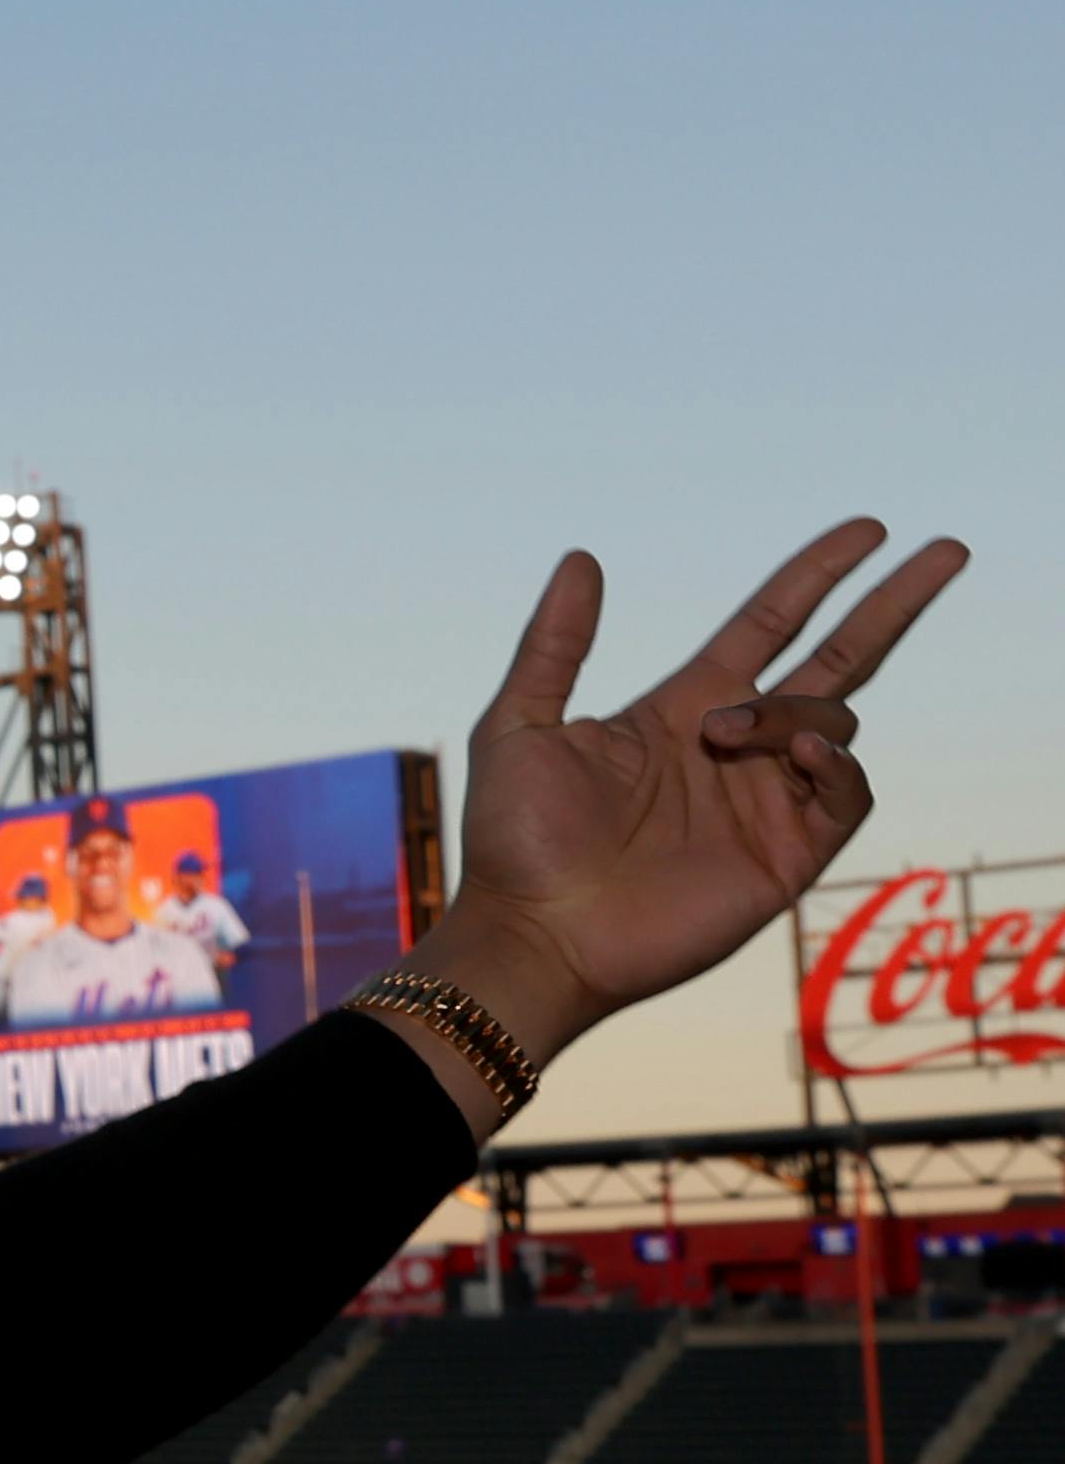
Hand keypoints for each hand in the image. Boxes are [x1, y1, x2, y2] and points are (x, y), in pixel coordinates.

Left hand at [402, 520, 967, 1120]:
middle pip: (840, 659)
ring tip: (727, 735)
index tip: (870, 529)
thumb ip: (555, 643)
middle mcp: (738, 746)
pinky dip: (838, 765)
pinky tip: (801, 756)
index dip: (819, 574)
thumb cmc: (514, 840)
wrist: (535, 935)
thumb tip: (581, 556)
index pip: (773, 621)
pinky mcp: (788, 854)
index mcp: (685, 706)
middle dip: (894, 603)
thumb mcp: (520, 724)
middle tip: (948, 549)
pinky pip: (848, 793)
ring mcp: (769, 799)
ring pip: (835, 722)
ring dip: (794, 712)